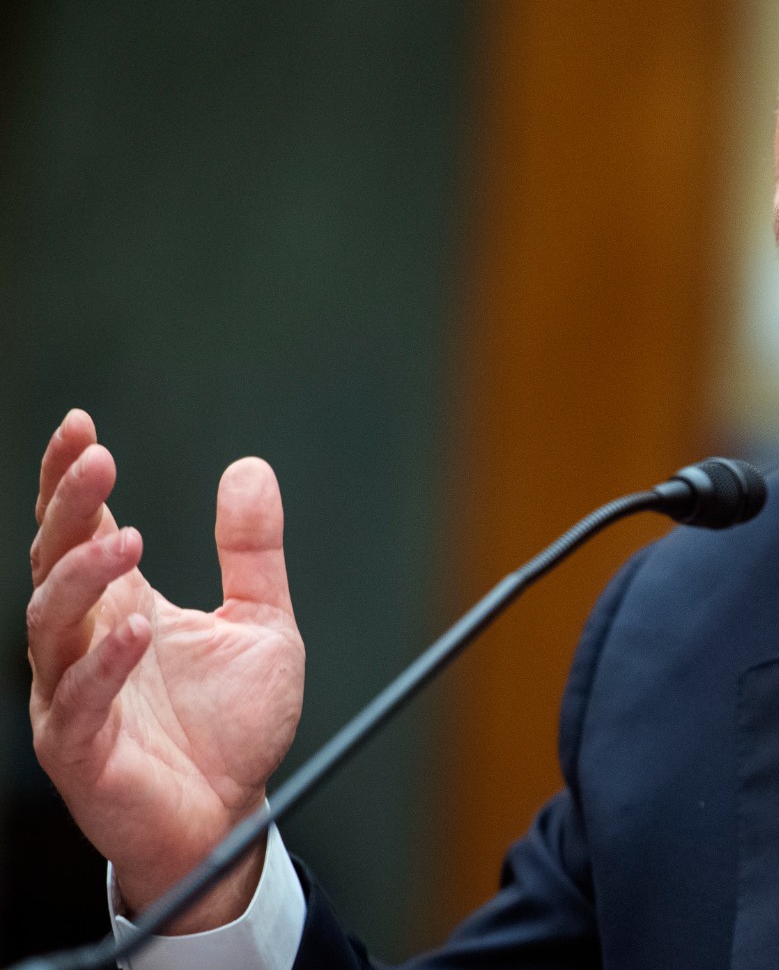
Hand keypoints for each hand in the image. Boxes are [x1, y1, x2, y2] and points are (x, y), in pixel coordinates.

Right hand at [26, 410, 304, 931]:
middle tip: (96, 460)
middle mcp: (87, 642)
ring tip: (123, 538)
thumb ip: (253, 551)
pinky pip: (80, 700)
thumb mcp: (263, 622)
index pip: (81, 529)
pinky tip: (133, 631)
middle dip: (69, 508)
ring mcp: (74, 694)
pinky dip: (103, 664)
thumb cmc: (232, 725)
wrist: (231, 813)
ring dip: (82, 576)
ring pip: (51, 623)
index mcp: (121, 605)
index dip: (71, 479)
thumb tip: (249, 469)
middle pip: (55, 562)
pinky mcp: (80, 748)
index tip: (82, 427)